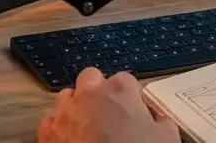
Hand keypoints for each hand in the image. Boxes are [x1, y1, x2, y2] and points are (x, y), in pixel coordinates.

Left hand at [37, 68, 177, 142]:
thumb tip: (157, 119)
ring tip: (88, 125)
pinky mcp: (48, 134)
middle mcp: (89, 94)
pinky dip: (59, 128)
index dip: (132, 97)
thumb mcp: (168, 139)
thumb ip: (162, 122)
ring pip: (67, 95)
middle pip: (91, 78)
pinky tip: (70, 140)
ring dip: (76, 105)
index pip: (127, 80)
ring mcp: (65, 113)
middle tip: (109, 113)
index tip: (136, 113)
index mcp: (119, 90)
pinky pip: (50, 122)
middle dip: (99, 90)